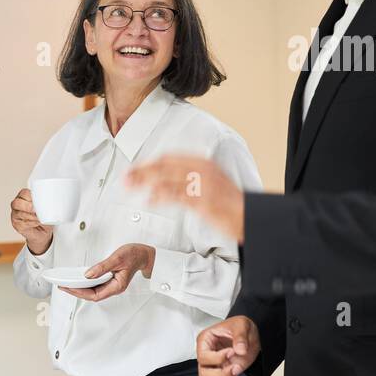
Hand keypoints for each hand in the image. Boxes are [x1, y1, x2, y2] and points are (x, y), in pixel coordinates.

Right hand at [9, 188, 52, 254]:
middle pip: (16, 203)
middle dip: (27, 206)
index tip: (38, 200)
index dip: (30, 196)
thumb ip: (46, 203)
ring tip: (40, 218)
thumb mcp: (47, 208)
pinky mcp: (16, 225)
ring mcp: (15, 215)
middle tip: (35, 210)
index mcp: (24, 197)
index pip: (24, 193)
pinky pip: (23, 223)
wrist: (43, 232)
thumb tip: (50, 202)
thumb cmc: (44, 218)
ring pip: (20, 214)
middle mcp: (17, 205)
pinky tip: (38, 223)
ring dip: (32, 216)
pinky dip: (32, 223)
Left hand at [59, 243, 154, 301]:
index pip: (95, 295)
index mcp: (117, 286)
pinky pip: (95, 285)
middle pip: (92, 295)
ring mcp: (111, 285)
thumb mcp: (117, 258)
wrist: (143, 254)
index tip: (69, 288)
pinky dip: (85, 283)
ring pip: (93, 291)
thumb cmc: (134, 255)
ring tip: (67, 284)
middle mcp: (113, 288)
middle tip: (63, 286)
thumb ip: (102, 267)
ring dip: (79, 288)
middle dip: (76, 292)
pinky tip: (77, 280)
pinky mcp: (109, 281)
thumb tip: (88, 274)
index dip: (80, 293)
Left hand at [125, 155, 243, 241]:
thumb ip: (191, 179)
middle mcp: (201, 170)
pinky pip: (176, 196)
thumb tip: (167, 182)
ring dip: (145, 182)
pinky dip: (160, 197)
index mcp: (203, 163)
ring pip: (166, 179)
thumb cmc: (230, 204)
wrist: (250, 216)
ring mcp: (202, 185)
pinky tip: (150, 200)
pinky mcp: (203, 201)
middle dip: (141, 171)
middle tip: (125, 178)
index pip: (169, 159)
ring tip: (130, 186)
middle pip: (164, 166)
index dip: (149, 164)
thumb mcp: (211, 184)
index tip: (134, 170)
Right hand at [197, 315, 260, 375]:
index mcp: (205, 341)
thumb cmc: (240, 327)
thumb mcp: (242, 325)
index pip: (203, 356)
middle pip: (204, 374)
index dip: (217, 358)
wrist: (249, 335)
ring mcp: (214, 368)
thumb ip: (240, 336)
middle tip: (237, 369)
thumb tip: (239, 349)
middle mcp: (207, 356)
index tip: (232, 353)